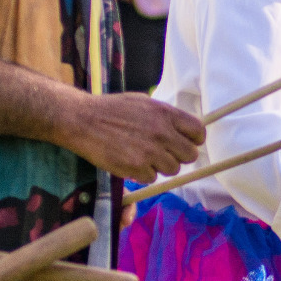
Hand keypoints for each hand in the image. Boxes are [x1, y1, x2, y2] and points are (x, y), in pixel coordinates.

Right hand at [61, 94, 204, 182]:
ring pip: (172, 169)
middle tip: (163, 154)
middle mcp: (162, 132)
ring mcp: (150, 151)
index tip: (185, 143)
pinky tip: (130, 162)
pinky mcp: (137, 167)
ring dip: (160, 166)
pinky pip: (151, 178)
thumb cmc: (111, 110)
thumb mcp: (142, 102)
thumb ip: (164, 116)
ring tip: (143, 157)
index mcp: (165, 113)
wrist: (82, 120)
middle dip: (178, 156)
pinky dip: (142, 174)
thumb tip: (181, 128)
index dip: (193, 140)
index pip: (198, 132)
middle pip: (190, 155)